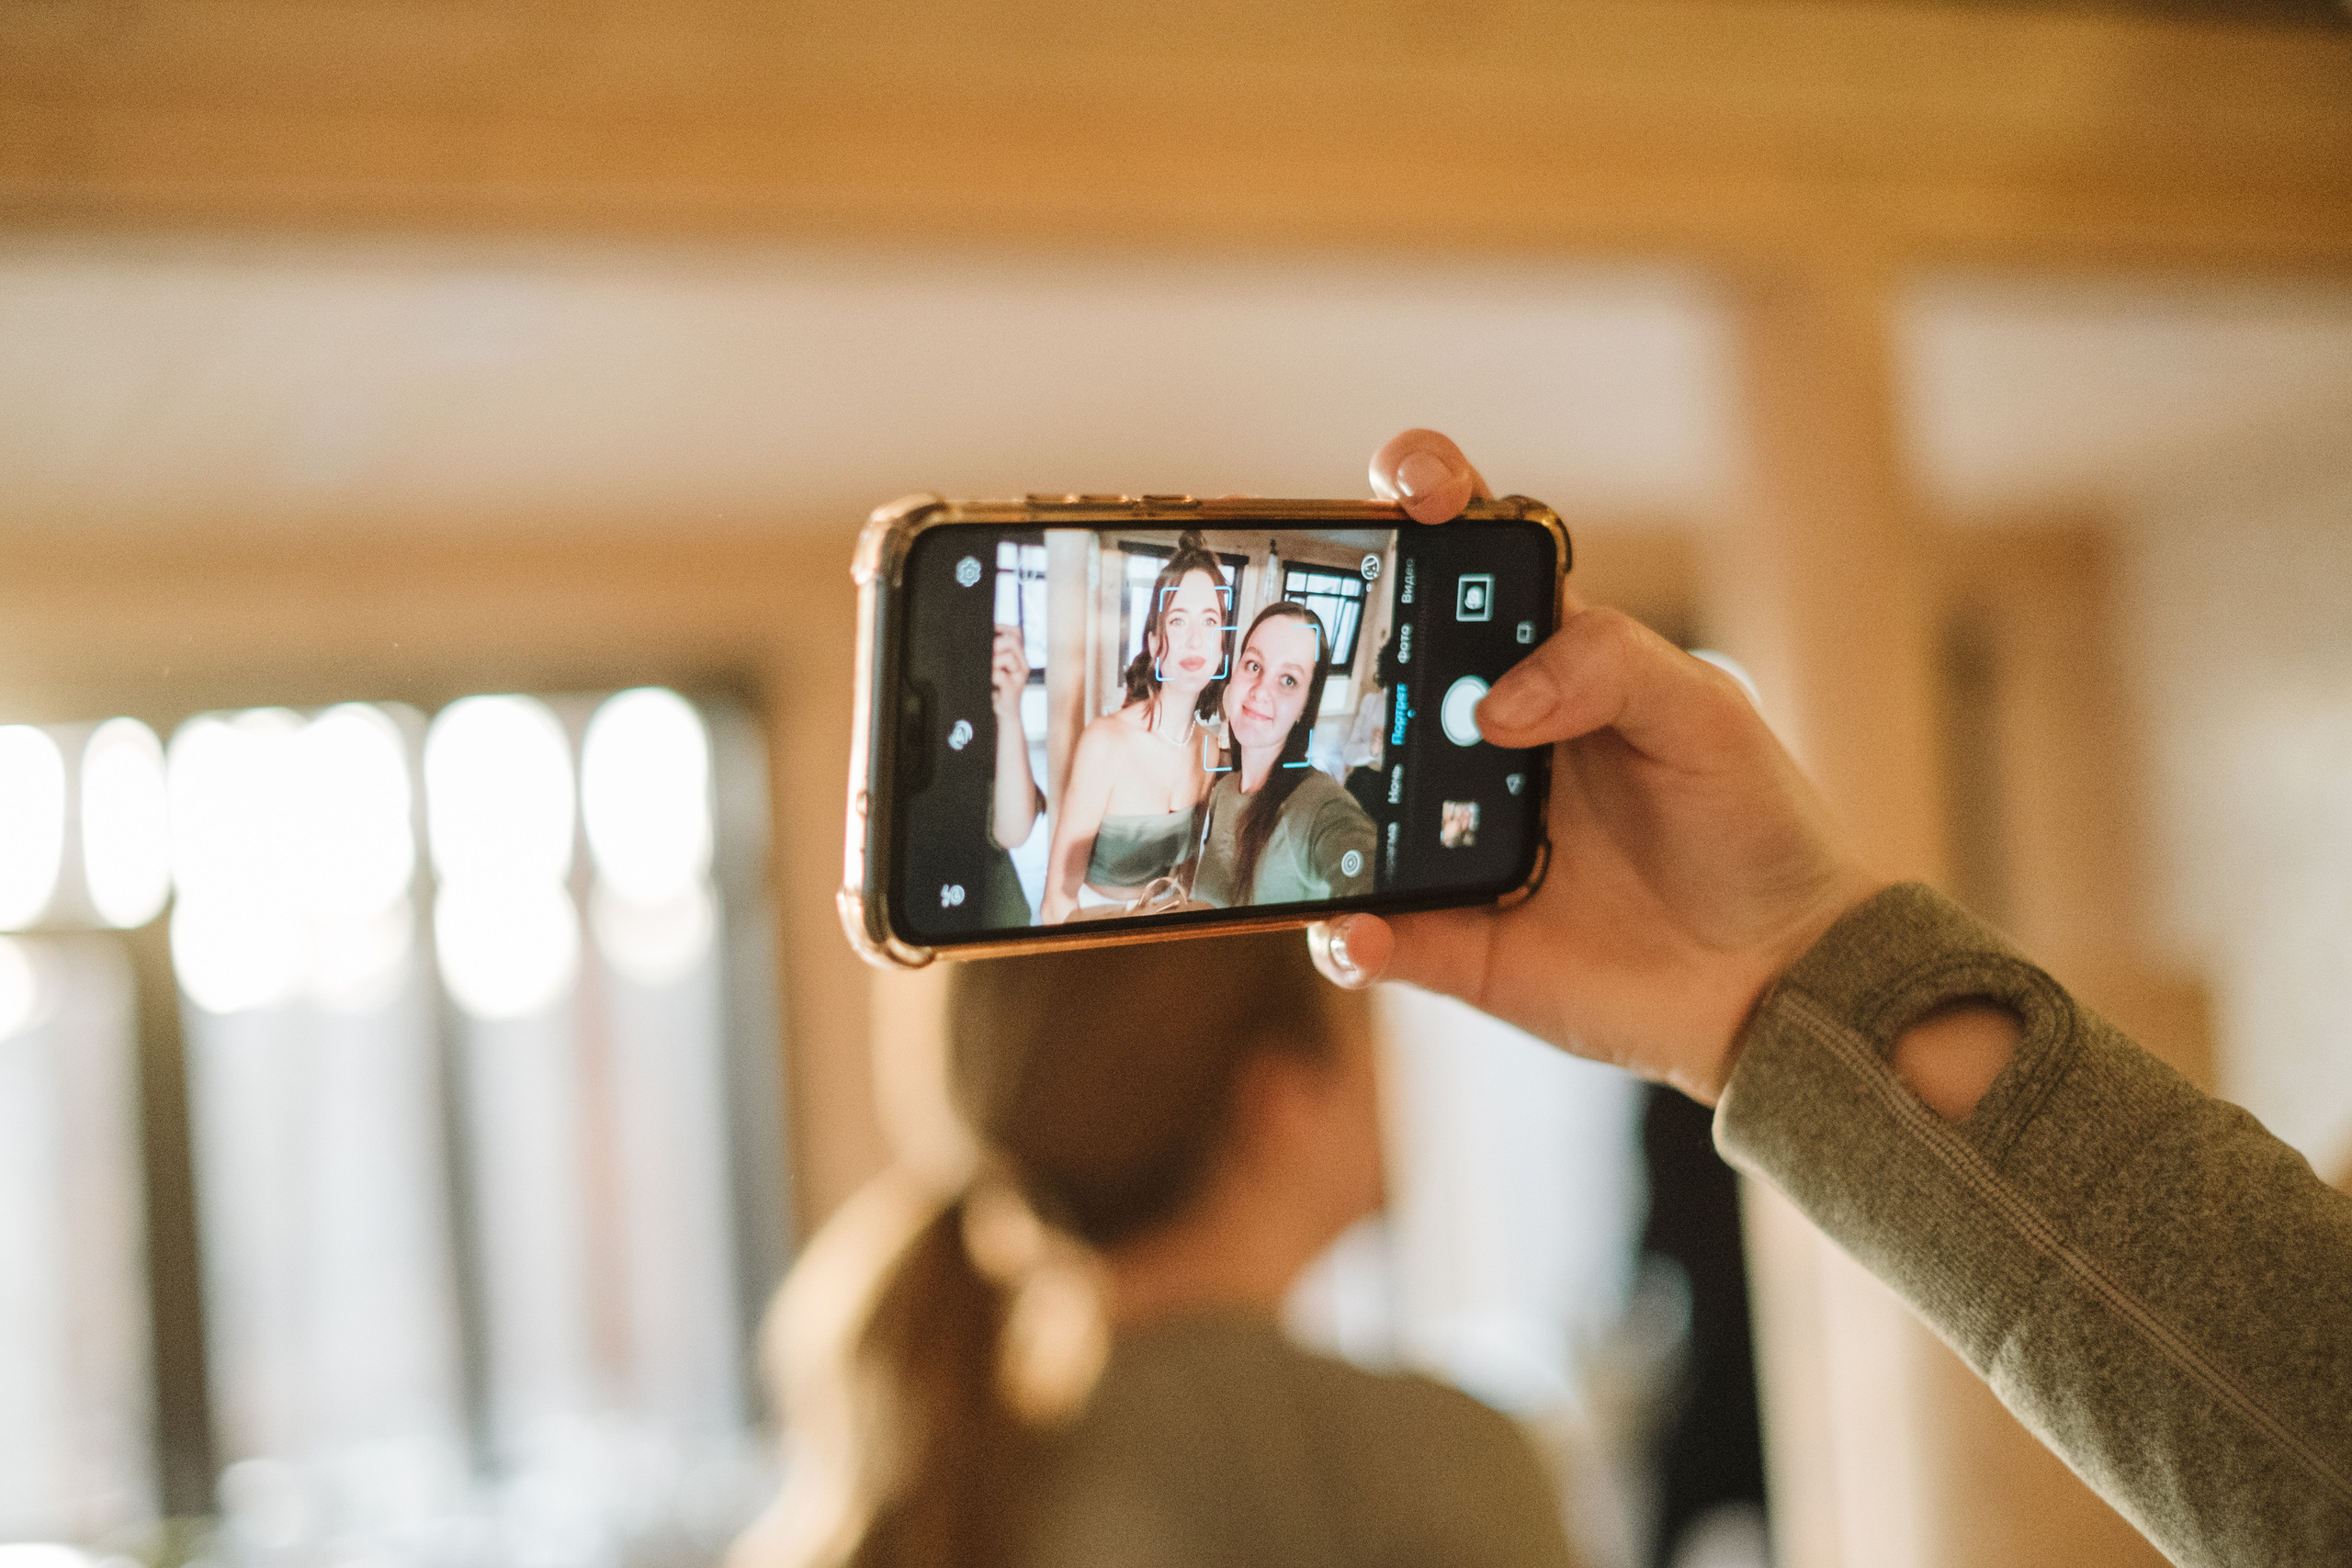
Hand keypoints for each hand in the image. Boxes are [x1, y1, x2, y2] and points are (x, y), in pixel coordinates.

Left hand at [990, 625, 1028, 719]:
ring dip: (992, 661)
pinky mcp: (1013, 689)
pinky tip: (990, 682)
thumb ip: (994, 651)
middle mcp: (1022, 664)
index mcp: (1019, 656)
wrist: (1003, 714)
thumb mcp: (994, 666)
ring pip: (1007, 657)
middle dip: (995, 644)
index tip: (988, 632)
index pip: (1015, 632)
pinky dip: (991, 676)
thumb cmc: (996, 688)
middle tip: (986, 657)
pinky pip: (999, 675)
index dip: (1001, 628)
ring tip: (988, 671)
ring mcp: (1019, 676)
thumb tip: (981, 635)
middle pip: (1012, 640)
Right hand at [1317, 429, 1885, 1102]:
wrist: (1779, 976)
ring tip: (1297, 786)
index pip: (1462, 559)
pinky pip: (1369, 936)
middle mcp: (1474, 742)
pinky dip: (1349, 936)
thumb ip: (1609, 665)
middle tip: (1291, 627)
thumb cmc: (1752, 825)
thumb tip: (1492, 706)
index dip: (1426, 497)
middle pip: (1369, 672)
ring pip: (1341, 803)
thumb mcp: (1704, 713)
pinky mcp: (1450, 939)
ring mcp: (1448, 840)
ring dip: (1307, 789)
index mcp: (1539, 661)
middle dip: (1314, 635)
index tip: (1414, 485)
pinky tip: (1358, 930)